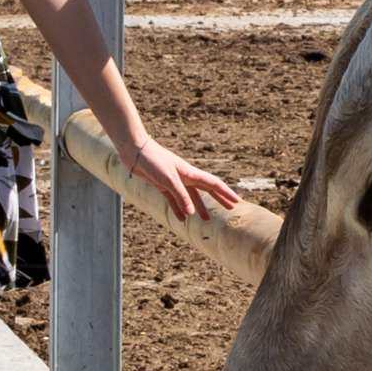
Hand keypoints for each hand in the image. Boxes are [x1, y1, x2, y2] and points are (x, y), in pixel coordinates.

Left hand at [122, 132, 242, 223]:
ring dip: (199, 207)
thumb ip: (180, 196)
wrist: (134, 150)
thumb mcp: (167, 180)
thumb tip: (192, 213)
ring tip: (206, 220)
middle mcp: (185, 177)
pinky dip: (179, 209)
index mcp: (190, 174)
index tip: (237, 202)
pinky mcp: (162, 184)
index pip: (213, 184)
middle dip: (219, 199)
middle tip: (231, 209)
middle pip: (207, 190)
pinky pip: (174, 200)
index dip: (226, 193)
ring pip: (191, 197)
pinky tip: (182, 219)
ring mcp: (174, 181)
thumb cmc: (152, 160)